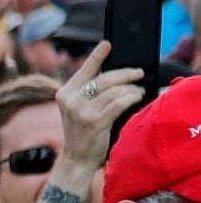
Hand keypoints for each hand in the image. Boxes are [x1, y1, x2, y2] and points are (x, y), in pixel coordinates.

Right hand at [57, 43, 147, 172]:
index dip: (97, 56)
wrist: (76, 157)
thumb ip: (87, 91)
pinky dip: (131, 98)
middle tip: (138, 73)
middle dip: (126, 74)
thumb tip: (113, 74)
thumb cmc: (82, 131)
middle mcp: (70, 100)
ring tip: (138, 91)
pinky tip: (136, 98)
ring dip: (131, 89)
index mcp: (64, 93)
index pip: (84, 70)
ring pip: (114, 91)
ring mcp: (81, 111)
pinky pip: (119, 103)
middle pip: (104, 79)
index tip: (107, 44)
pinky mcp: (94, 121)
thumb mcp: (77, 108)